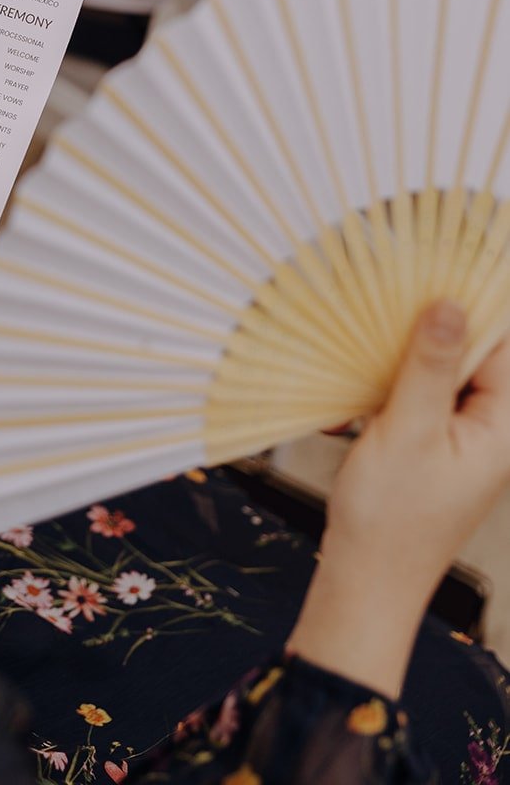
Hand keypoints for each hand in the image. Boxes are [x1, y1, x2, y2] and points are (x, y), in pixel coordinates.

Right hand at [289, 302, 509, 696]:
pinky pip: (415, 400)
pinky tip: (357, 391)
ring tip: (366, 341)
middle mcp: (487, 433)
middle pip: (469, 357)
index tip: (439, 267)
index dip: (471, 307)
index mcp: (501, 430)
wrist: (363, 586)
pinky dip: (388, 387)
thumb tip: (452, 305)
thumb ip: (430, 366)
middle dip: (429, 329)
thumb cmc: (390, 521)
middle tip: (391, 298)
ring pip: (436, 376)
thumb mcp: (407, 431)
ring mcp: (456, 443)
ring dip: (402, 359)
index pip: (500, 348)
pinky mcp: (427, 450)